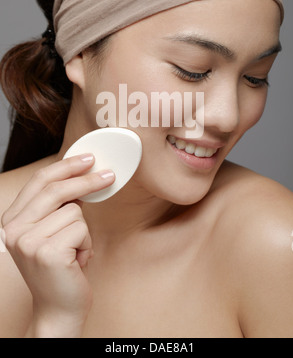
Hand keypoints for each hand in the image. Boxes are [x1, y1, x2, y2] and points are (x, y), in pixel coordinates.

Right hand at [1, 154, 114, 336]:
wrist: (58, 308)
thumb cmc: (59, 268)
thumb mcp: (50, 231)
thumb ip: (55, 206)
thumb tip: (81, 175)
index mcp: (12, 220)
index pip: (39, 181)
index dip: (65, 166)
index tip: (87, 158)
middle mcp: (14, 230)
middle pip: (56, 189)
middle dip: (86, 180)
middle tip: (108, 176)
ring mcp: (28, 242)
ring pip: (74, 211)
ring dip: (83, 230)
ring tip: (74, 251)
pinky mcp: (48, 253)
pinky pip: (81, 229)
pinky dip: (86, 243)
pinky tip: (77, 260)